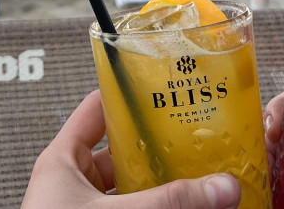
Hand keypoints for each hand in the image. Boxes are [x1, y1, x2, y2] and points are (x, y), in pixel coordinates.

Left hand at [21, 90, 240, 208]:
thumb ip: (170, 201)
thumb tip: (221, 187)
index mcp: (62, 160)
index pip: (96, 109)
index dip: (129, 94)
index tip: (164, 87)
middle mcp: (73, 184)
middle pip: (121, 151)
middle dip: (158, 147)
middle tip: (194, 137)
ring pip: (130, 188)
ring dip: (161, 184)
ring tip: (199, 174)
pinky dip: (158, 207)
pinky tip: (184, 207)